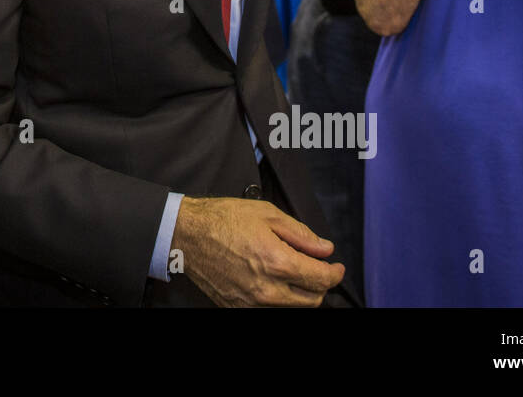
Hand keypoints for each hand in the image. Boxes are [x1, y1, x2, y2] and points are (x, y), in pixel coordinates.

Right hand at [173, 196, 343, 306]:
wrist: (187, 235)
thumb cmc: (223, 219)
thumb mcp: (267, 214)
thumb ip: (301, 234)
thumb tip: (325, 249)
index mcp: (277, 262)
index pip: (321, 279)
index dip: (335, 272)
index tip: (336, 266)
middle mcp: (267, 289)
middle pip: (312, 300)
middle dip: (320, 284)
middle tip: (316, 267)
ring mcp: (252, 302)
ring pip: (292, 307)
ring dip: (300, 293)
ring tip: (292, 270)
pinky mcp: (238, 307)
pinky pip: (269, 308)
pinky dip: (278, 297)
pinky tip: (271, 278)